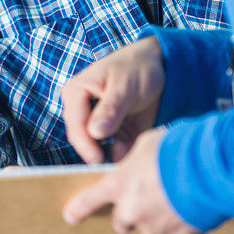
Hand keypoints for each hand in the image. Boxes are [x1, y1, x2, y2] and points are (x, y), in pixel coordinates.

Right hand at [61, 36, 164, 163]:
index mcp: (76, 92)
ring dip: (113, 157)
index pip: (75, 124)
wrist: (158, 66)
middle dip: (99, 154)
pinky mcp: (114, 134)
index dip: (85, 144)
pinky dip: (125, 155)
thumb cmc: (136, 67)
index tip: (97, 159)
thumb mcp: (124, 86)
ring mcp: (97, 123)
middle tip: (117, 168)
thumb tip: (94, 132)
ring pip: (99, 149)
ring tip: (130, 160)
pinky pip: (115, 151)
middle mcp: (82, 110)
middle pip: (84, 140)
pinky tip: (136, 155)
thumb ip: (110, 108)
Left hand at [63, 128, 201, 233]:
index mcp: (120, 185)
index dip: (78, 209)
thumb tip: (133, 168)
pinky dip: (174, 224)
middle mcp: (131, 210)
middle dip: (128, 212)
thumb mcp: (146, 144)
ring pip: (146, 228)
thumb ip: (133, 161)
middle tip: (145, 197)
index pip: (89, 201)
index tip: (70, 216)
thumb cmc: (177, 149)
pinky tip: (186, 206)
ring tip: (173, 196)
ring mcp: (153, 228)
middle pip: (120, 221)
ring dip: (153, 217)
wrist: (211, 170)